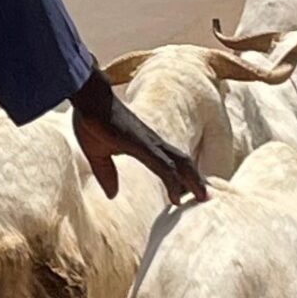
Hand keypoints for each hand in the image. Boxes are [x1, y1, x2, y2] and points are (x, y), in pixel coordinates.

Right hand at [72, 68, 203, 204]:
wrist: (89, 98)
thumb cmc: (92, 121)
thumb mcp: (97, 154)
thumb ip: (106, 173)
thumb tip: (112, 195)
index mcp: (144, 145)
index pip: (170, 163)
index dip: (181, 177)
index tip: (187, 194)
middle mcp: (152, 143)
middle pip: (183, 162)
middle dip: (196, 180)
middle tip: (207, 197)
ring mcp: (149, 143)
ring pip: (180, 164)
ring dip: (193, 182)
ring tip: (204, 198)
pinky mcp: (143, 145)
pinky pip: (164, 166)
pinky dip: (173, 182)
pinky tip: (177, 199)